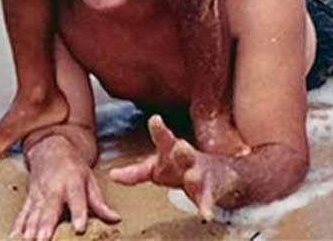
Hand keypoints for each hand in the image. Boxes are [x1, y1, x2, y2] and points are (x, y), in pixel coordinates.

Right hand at [12, 136, 119, 240]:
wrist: (50, 150)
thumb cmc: (73, 167)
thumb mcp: (89, 180)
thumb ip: (99, 202)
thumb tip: (116, 219)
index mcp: (72, 182)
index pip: (77, 199)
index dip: (79, 213)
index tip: (80, 227)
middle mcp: (53, 189)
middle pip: (49, 210)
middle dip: (46, 226)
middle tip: (44, 240)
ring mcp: (38, 195)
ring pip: (33, 215)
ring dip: (30, 230)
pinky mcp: (28, 200)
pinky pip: (21, 216)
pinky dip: (17, 228)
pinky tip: (14, 239)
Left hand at [110, 115, 240, 220]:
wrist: (220, 174)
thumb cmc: (181, 168)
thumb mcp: (159, 167)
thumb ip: (136, 172)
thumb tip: (111, 174)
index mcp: (171, 151)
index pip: (163, 139)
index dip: (159, 130)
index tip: (155, 118)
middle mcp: (186, 158)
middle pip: (182, 151)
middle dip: (181, 149)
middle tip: (180, 145)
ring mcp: (199, 173)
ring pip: (196, 174)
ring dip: (193, 176)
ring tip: (191, 178)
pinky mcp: (210, 190)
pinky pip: (207, 200)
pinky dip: (206, 206)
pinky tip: (206, 214)